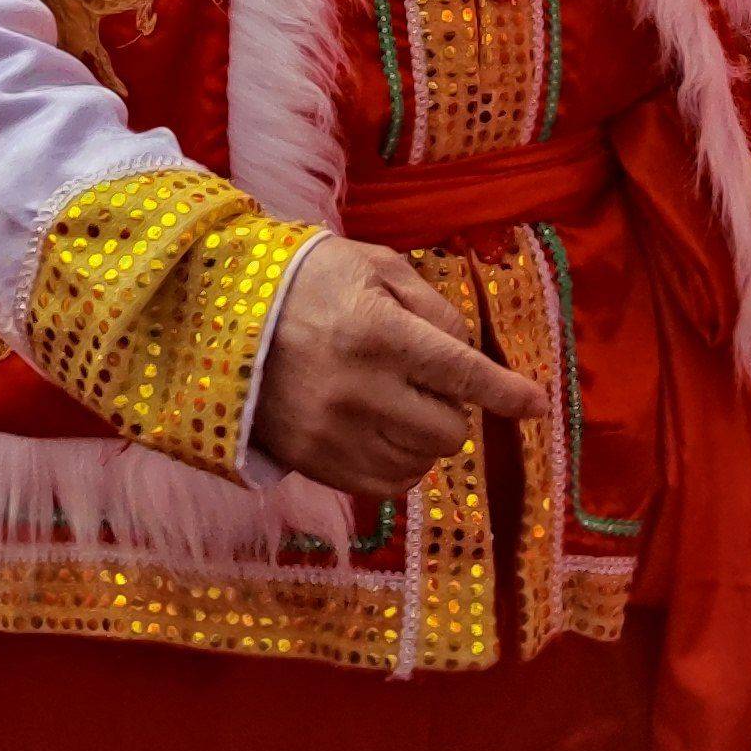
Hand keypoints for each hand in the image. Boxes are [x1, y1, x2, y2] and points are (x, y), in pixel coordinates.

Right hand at [247, 234, 544, 496]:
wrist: (214, 315)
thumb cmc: (304, 280)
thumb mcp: (371, 265)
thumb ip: (430, 305)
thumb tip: (468, 353)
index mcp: (377, 332)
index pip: (461, 372)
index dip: (507, 392)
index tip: (537, 406)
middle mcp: (359, 390)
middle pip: (449, 428)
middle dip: (453, 406)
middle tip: (426, 381)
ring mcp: (334, 433)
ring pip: (422, 461)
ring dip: (428, 437)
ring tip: (400, 404)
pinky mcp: (314, 462)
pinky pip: (386, 485)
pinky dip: (401, 464)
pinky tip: (386, 433)